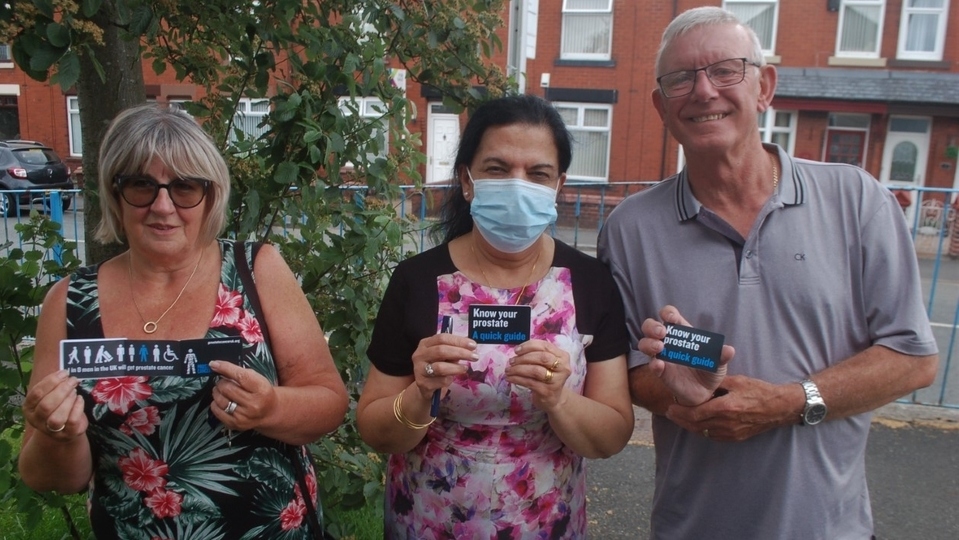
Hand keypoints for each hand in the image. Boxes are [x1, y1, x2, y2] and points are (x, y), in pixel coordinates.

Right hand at [22, 369, 86, 439]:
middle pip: (46, 406)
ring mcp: (51, 430)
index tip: (64, 373)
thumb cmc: (56, 407)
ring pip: (57, 417)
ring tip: (74, 391)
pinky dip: (77, 408)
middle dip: (61, 390)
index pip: (36, 393)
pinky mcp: (67, 434)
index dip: (51, 381)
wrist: (65, 429)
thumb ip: (53, 385)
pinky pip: (72, 421)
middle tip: (72, 381)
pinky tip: (80, 399)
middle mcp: (37, 420)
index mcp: (29, 408)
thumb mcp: (50, 395)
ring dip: (68, 401)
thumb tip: (63, 373)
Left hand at [209, 361, 277, 430]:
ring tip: (221, 390)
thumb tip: (216, 366)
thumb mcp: (257, 378)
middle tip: (223, 381)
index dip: (225, 368)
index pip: (240, 376)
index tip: (213, 364)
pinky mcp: (235, 424)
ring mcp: (244, 416)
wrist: (269, 411)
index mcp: (261, 389)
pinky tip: (221, 400)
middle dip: (221, 382)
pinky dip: (215, 403)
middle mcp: (253, 404)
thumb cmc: (261, 392)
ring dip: (217, 392)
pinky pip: (217, 411)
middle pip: (227, 388)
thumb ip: (240, 372)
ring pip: (220, 400)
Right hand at [410, 333, 476, 401]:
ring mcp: (419, 370)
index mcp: (425, 344)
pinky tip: (452, 379)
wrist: (424, 386)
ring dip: (456, 368)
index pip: (442, 338)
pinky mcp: (423, 383)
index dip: (458, 340)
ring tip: (465, 368)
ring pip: (440, 367)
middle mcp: (420, 355)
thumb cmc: (436, 366)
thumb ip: (453, 350)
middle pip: (441, 350)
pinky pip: (441, 381)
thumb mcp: (443, 356)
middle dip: (460, 352)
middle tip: (475, 356)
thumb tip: (470, 347)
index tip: (473, 345)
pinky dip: (450, 380)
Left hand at [505, 339, 569, 410]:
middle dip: (524, 358)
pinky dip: (517, 379)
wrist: (554, 399)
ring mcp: (556, 380)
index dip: (529, 346)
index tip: (516, 350)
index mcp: (563, 356)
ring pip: (535, 370)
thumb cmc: (547, 377)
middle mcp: (563, 367)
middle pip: (542, 357)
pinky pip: (529, 382)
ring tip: (508, 370)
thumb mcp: (546, 364)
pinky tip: (509, 378)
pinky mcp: (547, 391)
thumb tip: (518, 351)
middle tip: (512, 361)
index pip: (545, 346)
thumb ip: (536, 354)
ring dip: (518, 369)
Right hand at [638, 305, 733, 405]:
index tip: (671, 317)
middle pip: (650, 327)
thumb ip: (722, 356)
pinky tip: (660, 365)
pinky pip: (652, 366)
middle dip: (652, 326)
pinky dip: (654, 364)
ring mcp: (662, 357)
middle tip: (662, 333)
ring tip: (660, 347)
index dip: (668, 313)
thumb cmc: (710, 371)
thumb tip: (729, 350)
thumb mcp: (719, 362)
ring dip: (649, 343)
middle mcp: (668, 342)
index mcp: (682, 334)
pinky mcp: (661, 373)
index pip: (669, 316)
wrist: (705, 393)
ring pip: (644, 344)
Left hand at [666, 375, 797, 441]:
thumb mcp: (737, 381)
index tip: (670, 407)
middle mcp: (727, 423)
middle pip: (697, 425)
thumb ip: (717, 382)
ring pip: (704, 432)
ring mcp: (732, 433)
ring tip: (679, 418)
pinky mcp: (736, 437)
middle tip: (669, 413)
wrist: (780, 408)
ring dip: (690, 426)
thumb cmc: (759, 391)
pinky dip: (702, 430)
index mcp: (726, 408)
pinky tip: (696, 424)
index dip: (680, 412)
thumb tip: (700, 380)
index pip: (696, 413)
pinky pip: (713, 436)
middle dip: (681, 420)